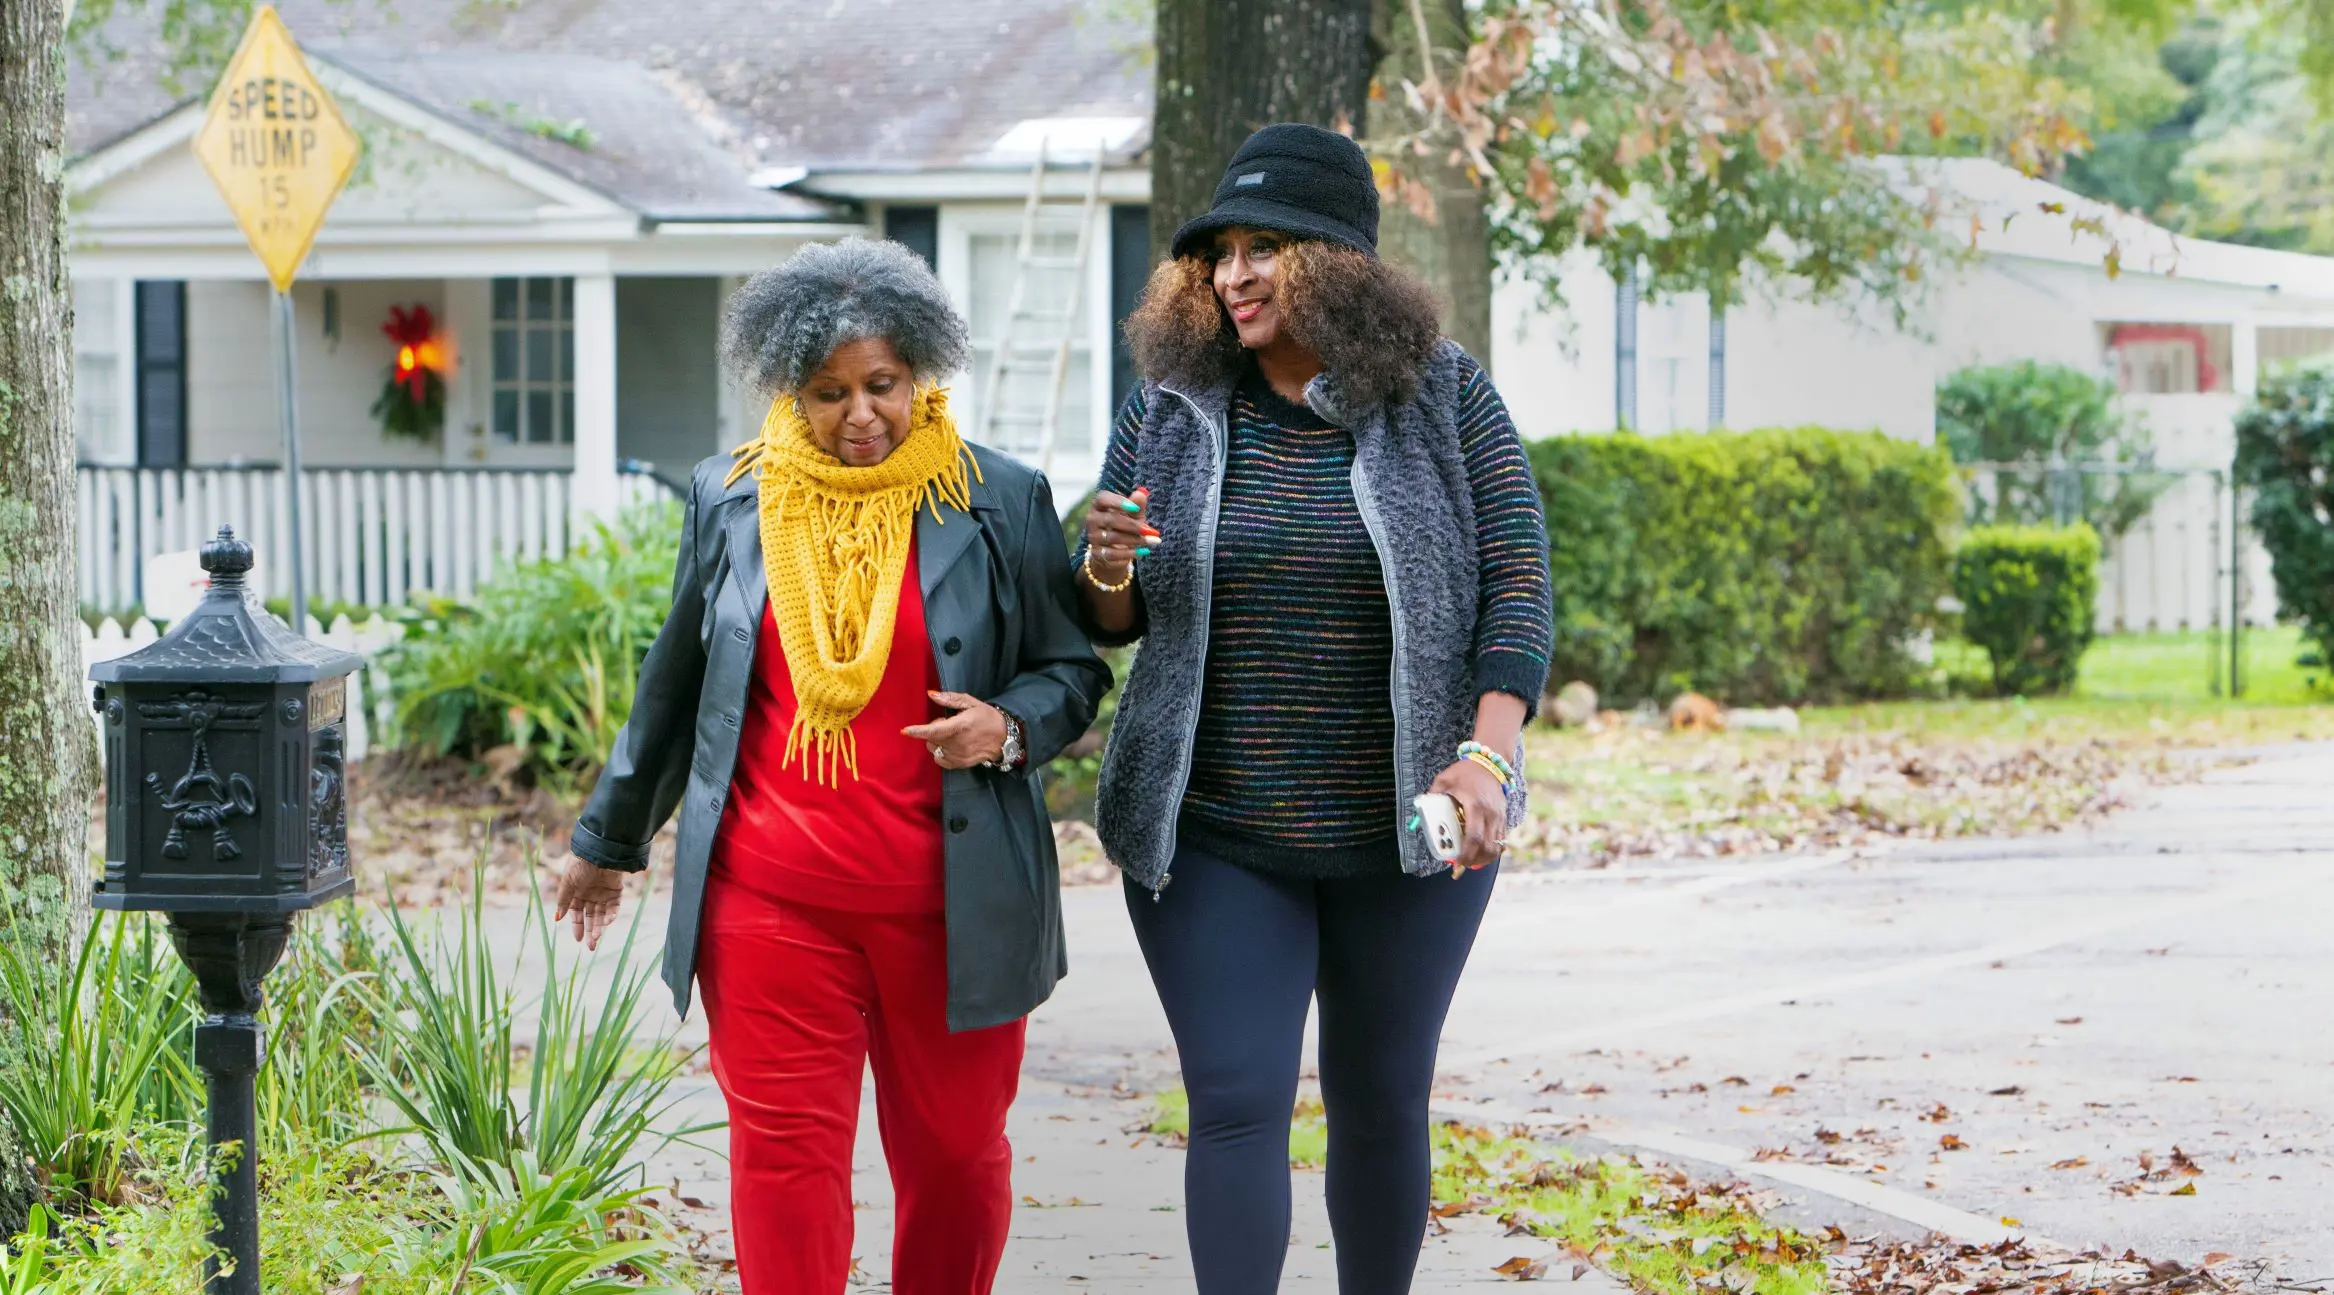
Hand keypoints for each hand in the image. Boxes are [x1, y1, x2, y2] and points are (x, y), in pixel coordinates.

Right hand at [552, 856, 625, 949]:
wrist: (599, 852)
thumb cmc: (579, 866)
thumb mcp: (567, 884)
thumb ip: (563, 901)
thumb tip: (556, 918)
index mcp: (577, 892)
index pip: (577, 913)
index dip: (577, 926)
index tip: (578, 939)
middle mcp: (590, 894)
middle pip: (590, 917)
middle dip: (590, 931)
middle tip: (591, 946)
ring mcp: (603, 893)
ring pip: (602, 914)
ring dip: (600, 926)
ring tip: (597, 938)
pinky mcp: (616, 891)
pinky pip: (614, 907)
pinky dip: (611, 915)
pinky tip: (607, 922)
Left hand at [902, 691, 1007, 769]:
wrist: (1004, 737)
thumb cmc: (986, 717)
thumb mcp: (971, 702)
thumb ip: (950, 699)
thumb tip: (931, 695)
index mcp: (960, 726)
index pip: (933, 730)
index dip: (917, 731)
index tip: (904, 731)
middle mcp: (957, 743)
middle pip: (931, 738)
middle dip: (934, 729)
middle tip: (948, 724)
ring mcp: (958, 756)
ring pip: (934, 748)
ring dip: (937, 741)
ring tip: (952, 735)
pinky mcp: (959, 764)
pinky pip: (940, 759)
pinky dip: (941, 752)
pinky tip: (951, 746)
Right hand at [1082, 488, 1157, 585]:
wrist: (1115, 550)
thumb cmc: (1125, 526)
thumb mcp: (1134, 515)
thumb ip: (1137, 505)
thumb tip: (1142, 492)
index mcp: (1099, 505)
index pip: (1103, 498)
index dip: (1118, 502)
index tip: (1135, 508)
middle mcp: (1092, 519)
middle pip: (1110, 520)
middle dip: (1132, 525)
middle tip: (1150, 530)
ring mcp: (1093, 537)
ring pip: (1113, 537)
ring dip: (1135, 540)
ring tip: (1152, 541)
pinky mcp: (1096, 554)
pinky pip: (1113, 554)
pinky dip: (1130, 553)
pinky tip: (1143, 551)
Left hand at [1426, 758, 1507, 876]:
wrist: (1489, 763)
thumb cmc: (1464, 772)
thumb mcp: (1444, 780)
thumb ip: (1432, 795)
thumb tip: (1418, 813)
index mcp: (1475, 806)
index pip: (1473, 837)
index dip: (1466, 854)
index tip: (1457, 864)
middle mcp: (1491, 814)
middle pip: (1486, 847)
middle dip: (1474, 861)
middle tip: (1461, 867)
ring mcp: (1500, 817)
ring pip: (1496, 846)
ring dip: (1484, 858)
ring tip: (1470, 863)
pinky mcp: (1504, 818)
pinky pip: (1502, 840)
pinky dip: (1492, 850)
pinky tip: (1482, 855)